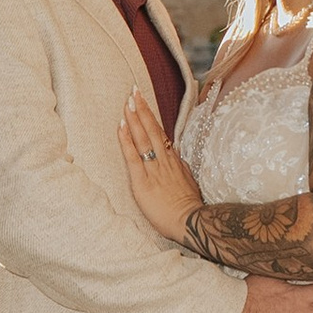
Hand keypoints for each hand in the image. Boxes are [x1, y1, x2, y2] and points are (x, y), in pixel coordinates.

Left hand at [117, 94, 203, 243]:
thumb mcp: (189, 181)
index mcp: (173, 160)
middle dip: (142, 109)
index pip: (159, 133)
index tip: (143, 101)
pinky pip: (133, 157)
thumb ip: (180, 167)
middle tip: (133, 91)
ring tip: (127, 102)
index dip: (150, 116)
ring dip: (134, 119)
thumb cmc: (189, 206)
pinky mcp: (143, 181)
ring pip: (143, 138)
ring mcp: (154, 169)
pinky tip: (121, 127)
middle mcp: (163, 160)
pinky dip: (126, 140)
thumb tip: (175, 157)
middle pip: (151, 129)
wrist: (191, 221)